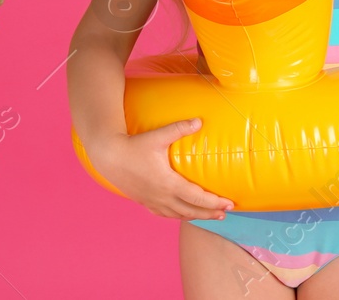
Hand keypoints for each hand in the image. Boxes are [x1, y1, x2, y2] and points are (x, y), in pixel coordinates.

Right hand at [88, 119, 235, 219]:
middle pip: (192, 211)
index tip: (230, 204)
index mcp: (168, 183)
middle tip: (226, 213)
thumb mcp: (157, 136)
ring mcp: (153, 201)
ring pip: (179, 215)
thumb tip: (199, 121)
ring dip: (196, 216)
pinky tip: (183, 213)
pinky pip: (165, 214)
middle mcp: (162, 197)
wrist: (108, 156)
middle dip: (210, 213)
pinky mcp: (145, 202)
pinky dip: (178, 216)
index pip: (198, 198)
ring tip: (210, 216)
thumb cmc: (132, 146)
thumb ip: (179, 129)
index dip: (215, 202)